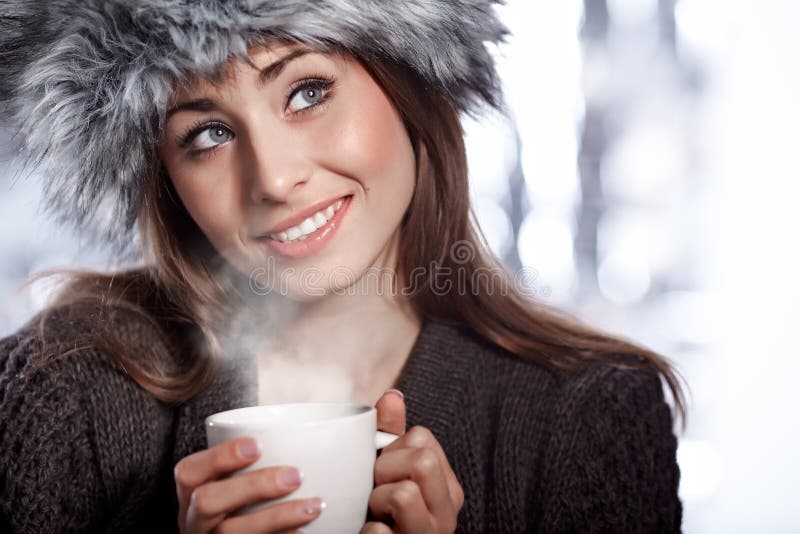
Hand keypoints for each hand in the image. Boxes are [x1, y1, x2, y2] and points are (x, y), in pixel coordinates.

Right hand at [174, 437, 323, 532]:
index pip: (189, 471)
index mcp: (191, 493)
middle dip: (253, 485)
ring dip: (277, 517)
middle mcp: (193, 521)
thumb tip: (315, 431)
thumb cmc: (243, 503)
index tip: (258, 444)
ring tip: (314, 505)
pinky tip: (304, 531)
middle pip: (207, 502)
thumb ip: (254, 463)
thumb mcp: (232, 483)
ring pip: (231, 532)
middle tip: (295, 476)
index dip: (220, 456)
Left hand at [361, 391, 464, 533]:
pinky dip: (367, 533)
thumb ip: (389, 434)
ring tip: (375, 515)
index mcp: (447, 485)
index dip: (391, 449)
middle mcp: (448, 512)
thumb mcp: (386, 472)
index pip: (421, 438)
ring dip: (375, 502)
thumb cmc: (381, 514)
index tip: (384, 472)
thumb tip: (393, 394)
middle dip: (385, 471)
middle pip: (422, 460)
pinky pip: (379, 532)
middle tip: (377, 492)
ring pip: (404, 492)